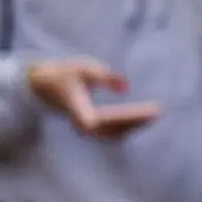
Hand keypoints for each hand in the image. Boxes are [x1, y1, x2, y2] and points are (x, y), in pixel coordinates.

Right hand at [26, 59, 161, 138]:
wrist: (44, 85)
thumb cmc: (66, 73)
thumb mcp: (83, 68)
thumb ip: (104, 75)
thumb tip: (125, 87)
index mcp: (77, 110)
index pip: (104, 119)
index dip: (126, 117)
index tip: (147, 111)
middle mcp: (81, 124)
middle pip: (113, 128)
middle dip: (136, 120)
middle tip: (157, 111)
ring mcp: (86, 129)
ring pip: (115, 132)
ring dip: (135, 125)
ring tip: (155, 113)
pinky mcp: (91, 129)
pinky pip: (113, 132)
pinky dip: (129, 126)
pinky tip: (145, 118)